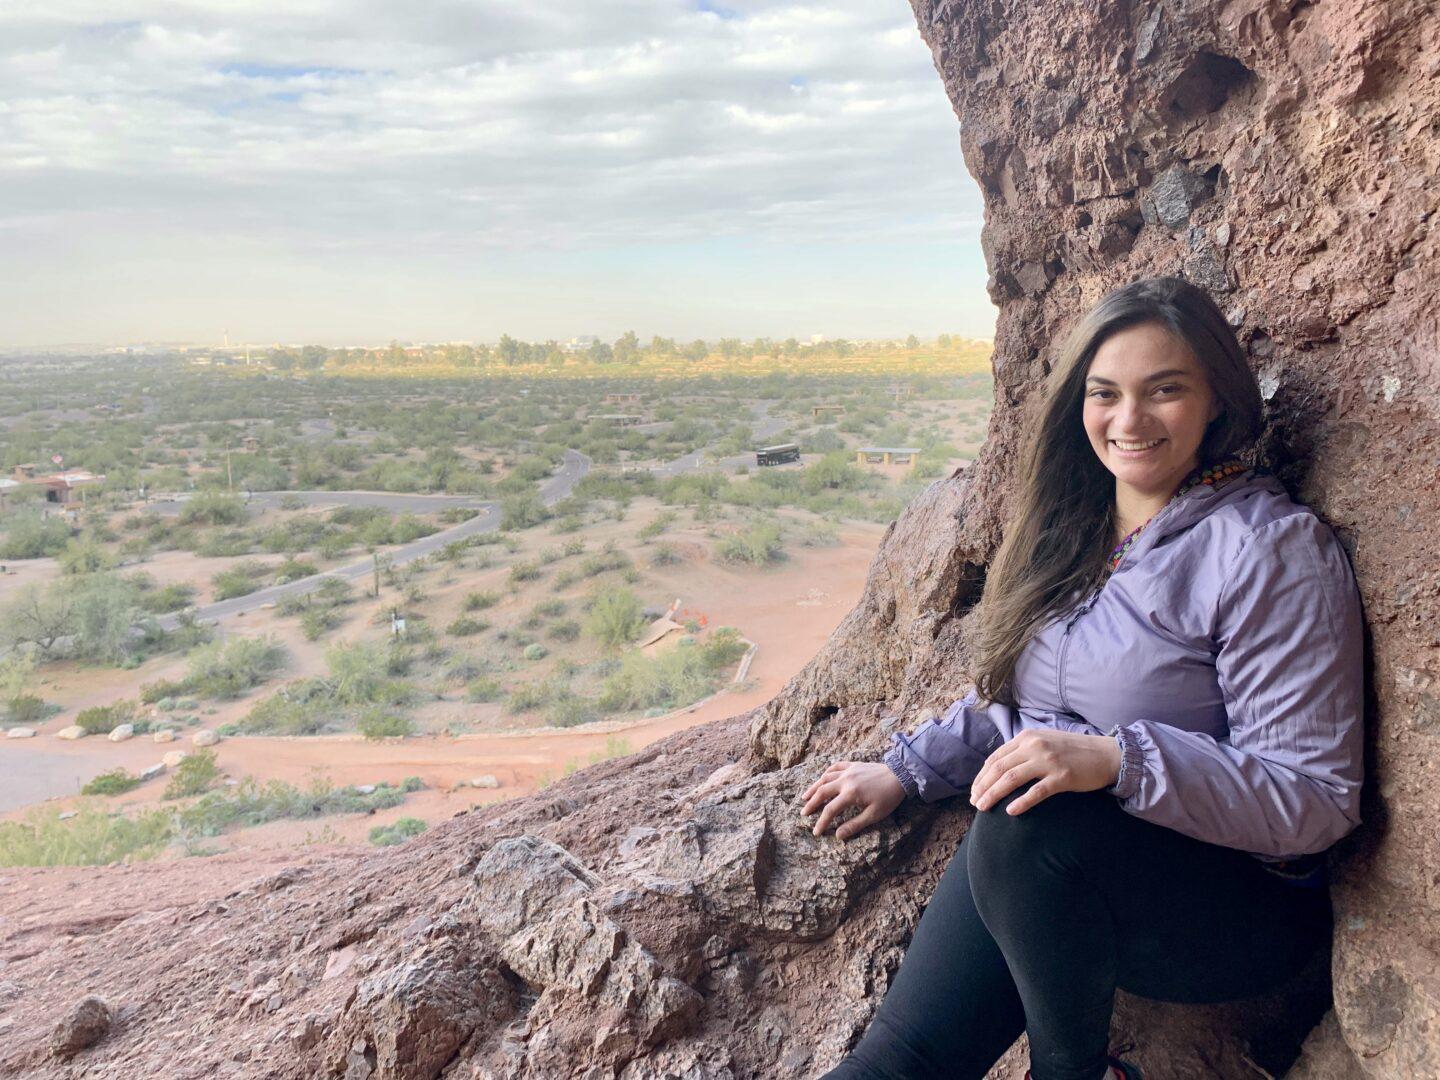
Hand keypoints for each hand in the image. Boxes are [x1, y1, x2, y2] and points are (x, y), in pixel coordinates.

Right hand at [800, 761, 905, 840]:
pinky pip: (834, 767)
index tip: (816, 832)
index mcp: (850, 794)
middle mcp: (845, 780)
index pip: (830, 810)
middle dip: (811, 804)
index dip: (821, 822)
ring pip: (825, 778)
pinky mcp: (853, 765)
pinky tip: (822, 778)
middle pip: (822, 792)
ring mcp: (848, 770)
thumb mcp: (874, 815)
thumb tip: (838, 836)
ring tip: (805, 797)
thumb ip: (854, 825)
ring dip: (814, 788)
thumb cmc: (889, 797)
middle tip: (803, 813)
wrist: (900, 775)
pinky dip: (826, 773)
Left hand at [969, 729, 1121, 814]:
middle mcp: (1035, 746)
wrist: (1106, 754)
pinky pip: (1036, 791)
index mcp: (1027, 737)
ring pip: (1011, 778)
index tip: (974, 791)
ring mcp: (1048, 761)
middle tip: (975, 803)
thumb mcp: (1044, 742)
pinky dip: (1021, 802)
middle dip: (982, 787)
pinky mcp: (1062, 776)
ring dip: (994, 794)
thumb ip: (1023, 750)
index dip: (981, 776)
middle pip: (999, 768)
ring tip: (984, 807)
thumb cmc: (1073, 751)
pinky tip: (1010, 811)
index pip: (995, 758)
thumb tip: (999, 768)